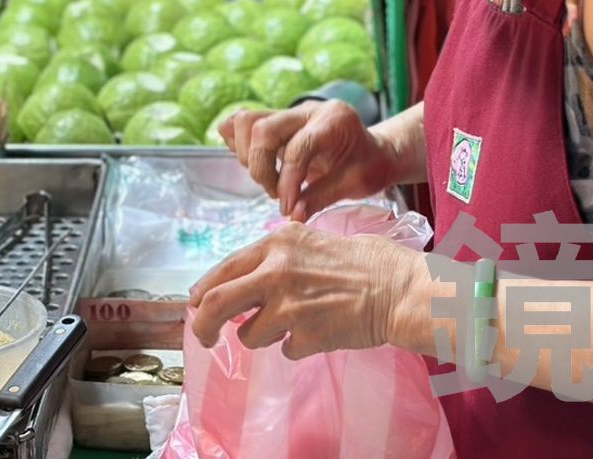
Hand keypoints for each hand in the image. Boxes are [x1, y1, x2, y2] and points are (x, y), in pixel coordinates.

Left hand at [187, 222, 426, 357]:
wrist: (397, 289)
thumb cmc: (360, 262)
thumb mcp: (308, 241)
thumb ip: (272, 259)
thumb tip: (239, 284)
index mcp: (275, 244)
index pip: (221, 271)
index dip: (201, 293)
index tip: (195, 306)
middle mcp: (275, 272)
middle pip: (215, 304)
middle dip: (203, 326)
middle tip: (204, 338)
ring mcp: (289, 306)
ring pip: (248, 335)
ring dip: (262, 336)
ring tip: (291, 324)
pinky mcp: (306, 335)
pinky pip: (284, 350)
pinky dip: (294, 346)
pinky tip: (317, 331)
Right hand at [220, 100, 395, 218]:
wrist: (373, 151)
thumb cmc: (368, 166)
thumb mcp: (354, 184)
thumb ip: (320, 198)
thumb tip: (291, 215)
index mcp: (334, 120)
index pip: (297, 148)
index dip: (287, 182)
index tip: (286, 207)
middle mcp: (307, 110)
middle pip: (262, 128)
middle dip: (260, 167)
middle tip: (275, 194)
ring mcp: (289, 111)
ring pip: (246, 121)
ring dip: (248, 157)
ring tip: (268, 181)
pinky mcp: (275, 119)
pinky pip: (243, 123)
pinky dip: (240, 145)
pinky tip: (257, 165)